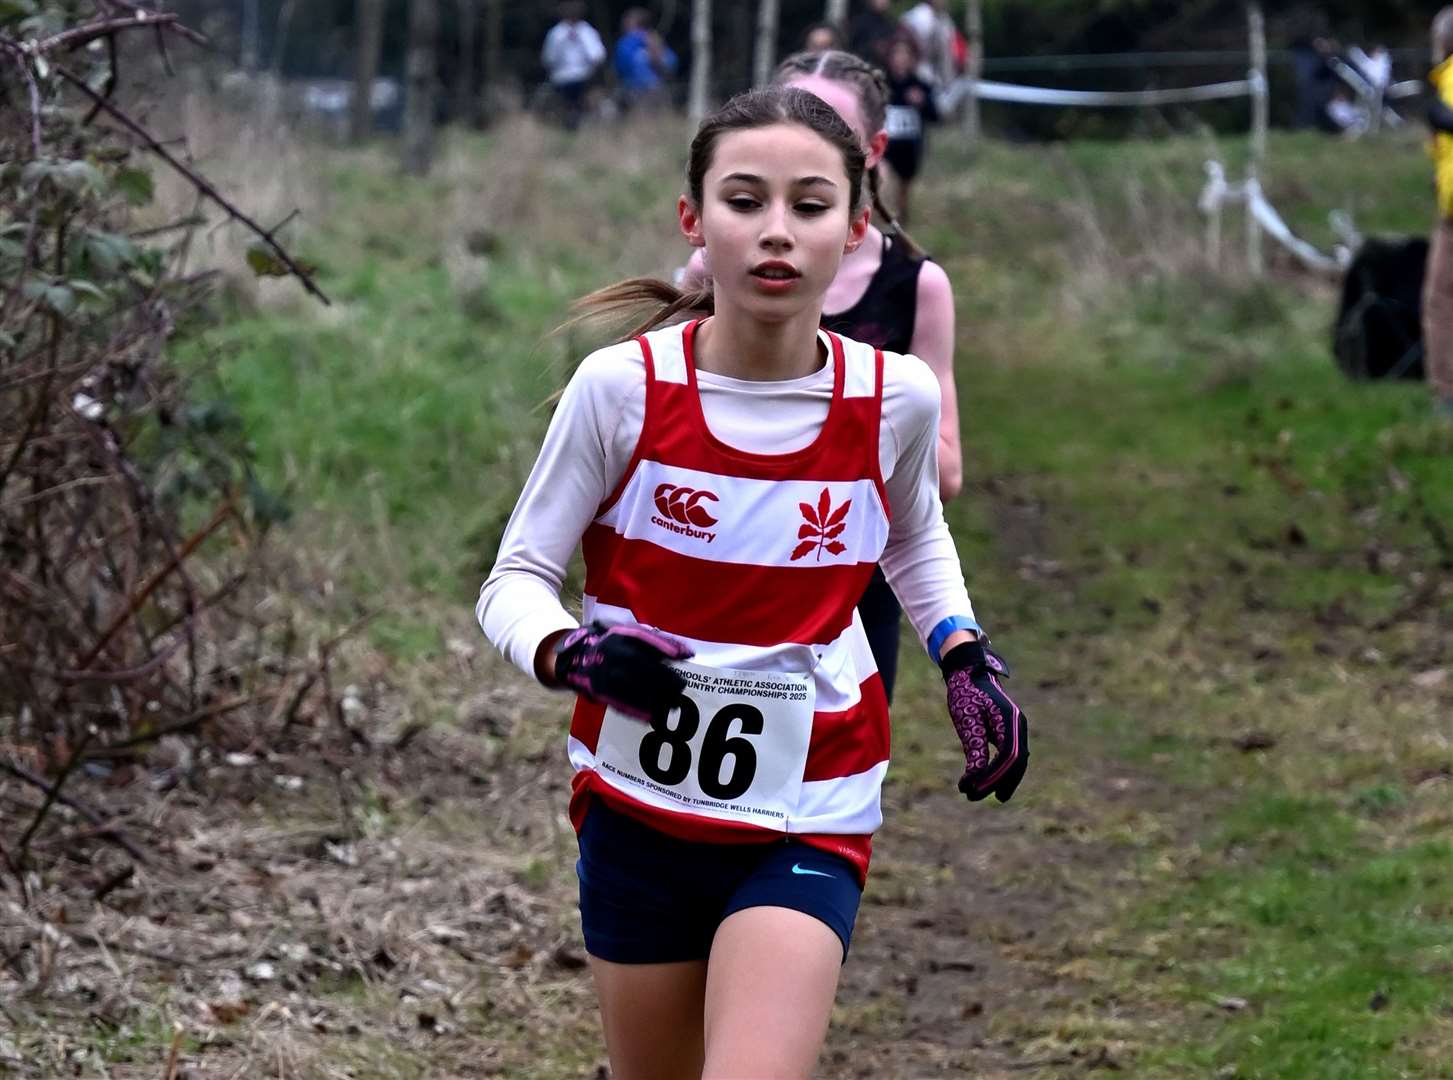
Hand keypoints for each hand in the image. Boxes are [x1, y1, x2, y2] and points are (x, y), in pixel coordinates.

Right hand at [552, 622, 693, 720]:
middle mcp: (611, 651)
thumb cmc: (614, 644)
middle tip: (681, 685)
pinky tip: (652, 716)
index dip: (665, 646)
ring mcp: (604, 671)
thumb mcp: (630, 635)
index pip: (645, 638)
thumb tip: (686, 653)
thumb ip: (655, 642)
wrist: (577, 656)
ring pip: (629, 685)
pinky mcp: (599, 689)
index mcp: (620, 634)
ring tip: (672, 704)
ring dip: (652, 696)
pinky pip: (619, 701)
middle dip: (662, 675)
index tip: (687, 655)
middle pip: (639, 663)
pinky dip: (635, 710)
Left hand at [940, 640, 1028, 802]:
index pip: (1009, 756)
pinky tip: (989, 782)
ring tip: (981, 795)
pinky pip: (1009, 756)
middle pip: (1016, 762)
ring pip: (1015, 761)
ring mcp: (1015, 729)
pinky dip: (1000, 770)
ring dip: (1001, 779)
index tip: (973, 789)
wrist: (970, 672)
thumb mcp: (967, 721)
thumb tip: (974, 779)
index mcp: (1010, 721)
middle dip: (998, 782)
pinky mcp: (1007, 732)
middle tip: (975, 796)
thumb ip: (974, 749)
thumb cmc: (967, 693)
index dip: (993, 776)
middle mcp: (1018, 726)